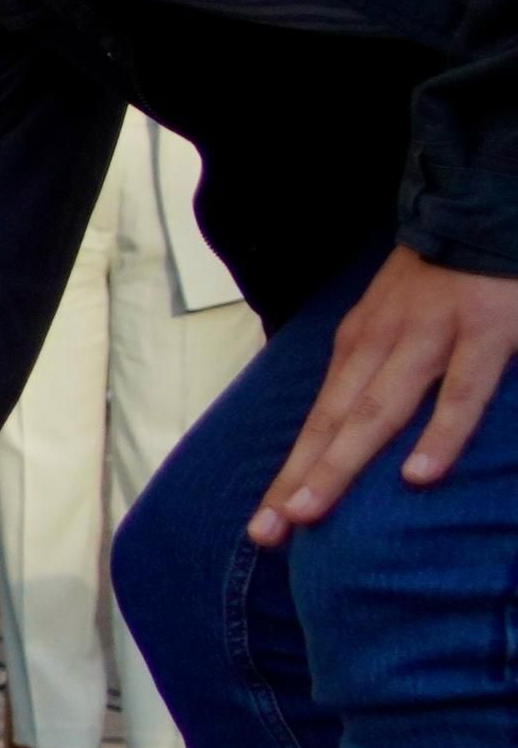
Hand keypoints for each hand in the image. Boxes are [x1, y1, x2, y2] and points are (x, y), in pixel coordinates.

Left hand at [252, 246, 517, 544]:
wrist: (482, 214)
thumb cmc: (438, 283)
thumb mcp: (391, 323)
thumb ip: (375, 374)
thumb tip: (347, 435)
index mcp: (358, 346)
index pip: (317, 421)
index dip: (290, 472)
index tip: (262, 525)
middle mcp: (381, 345)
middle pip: (333, 424)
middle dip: (298, 479)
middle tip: (268, 533)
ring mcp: (431, 339)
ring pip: (379, 411)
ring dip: (342, 463)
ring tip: (311, 513)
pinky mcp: (485, 334)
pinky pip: (462, 391)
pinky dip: (440, 433)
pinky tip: (419, 476)